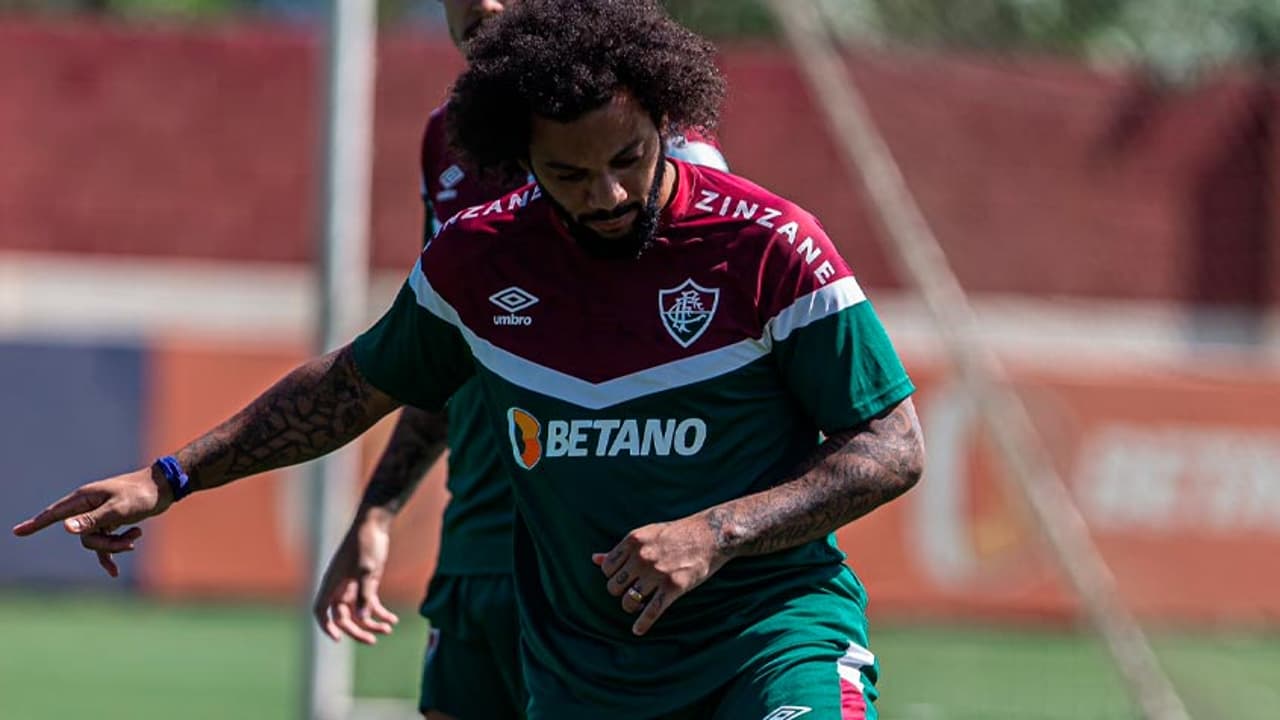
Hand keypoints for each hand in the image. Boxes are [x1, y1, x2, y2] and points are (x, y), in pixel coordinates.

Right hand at [11, 466, 172, 577]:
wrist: (163, 489)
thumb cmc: (141, 494)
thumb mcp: (119, 509)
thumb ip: (93, 520)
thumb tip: (66, 528)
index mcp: (85, 498)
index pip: (55, 514)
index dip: (36, 523)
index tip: (17, 532)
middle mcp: (88, 506)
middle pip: (83, 536)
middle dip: (105, 545)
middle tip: (130, 542)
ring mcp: (99, 515)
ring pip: (95, 542)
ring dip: (116, 545)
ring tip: (136, 536)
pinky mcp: (110, 522)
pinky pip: (104, 544)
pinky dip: (112, 552)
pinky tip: (114, 573)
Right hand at [313, 506, 400, 643]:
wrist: (375, 524)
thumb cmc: (366, 543)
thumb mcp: (367, 569)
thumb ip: (365, 593)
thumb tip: (363, 617)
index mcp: (333, 583)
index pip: (321, 610)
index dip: (326, 626)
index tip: (338, 638)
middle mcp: (341, 588)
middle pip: (343, 617)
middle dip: (357, 630)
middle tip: (373, 640)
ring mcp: (354, 587)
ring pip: (359, 613)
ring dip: (372, 623)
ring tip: (388, 629)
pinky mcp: (367, 584)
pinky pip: (370, 604)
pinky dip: (380, 613)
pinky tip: (393, 619)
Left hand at [592, 515, 729, 635]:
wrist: (710, 535)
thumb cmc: (676, 534)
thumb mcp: (646, 535)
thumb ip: (621, 550)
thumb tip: (594, 559)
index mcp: (633, 541)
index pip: (606, 568)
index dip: (612, 576)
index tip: (623, 578)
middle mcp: (642, 557)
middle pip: (614, 586)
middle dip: (620, 592)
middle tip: (630, 592)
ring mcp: (658, 573)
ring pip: (629, 601)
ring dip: (630, 607)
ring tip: (637, 605)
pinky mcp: (674, 587)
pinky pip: (652, 611)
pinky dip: (642, 624)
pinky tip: (638, 630)